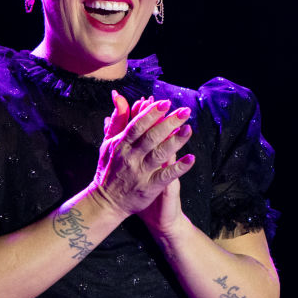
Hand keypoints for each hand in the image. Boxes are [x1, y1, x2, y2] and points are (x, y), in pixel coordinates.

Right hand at [92, 91, 194, 218]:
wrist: (106, 201)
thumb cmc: (109, 168)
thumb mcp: (109, 142)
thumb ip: (118, 119)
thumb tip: (119, 95)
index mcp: (121, 144)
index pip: (137, 125)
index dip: (151, 113)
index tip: (165, 102)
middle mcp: (131, 157)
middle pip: (151, 136)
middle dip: (169, 122)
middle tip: (185, 111)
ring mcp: (140, 172)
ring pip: (160, 154)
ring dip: (176, 141)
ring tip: (189, 129)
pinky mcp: (149, 187)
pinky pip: (166, 176)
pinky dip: (179, 167)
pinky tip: (191, 159)